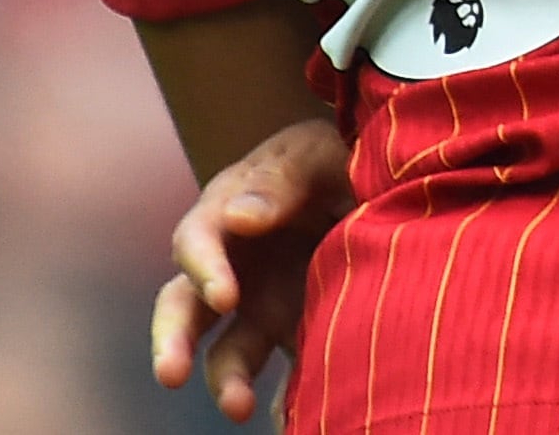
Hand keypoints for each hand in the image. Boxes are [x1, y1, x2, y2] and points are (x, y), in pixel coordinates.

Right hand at [151, 117, 352, 422]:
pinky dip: (285, 400)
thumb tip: (239, 219)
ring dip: (225, 381)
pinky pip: (284, 375)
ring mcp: (263, 306)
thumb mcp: (319, 150)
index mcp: (230, 215)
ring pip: (226, 353)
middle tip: (171, 373)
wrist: (387, 178)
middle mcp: (236, 267)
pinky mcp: (297, 333)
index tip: (224, 295)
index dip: (204, 268)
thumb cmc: (341, 153)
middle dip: (172, 341)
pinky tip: (294, 416)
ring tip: (240, 407)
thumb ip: (282, 180)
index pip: (197, 241)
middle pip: (184, 308)